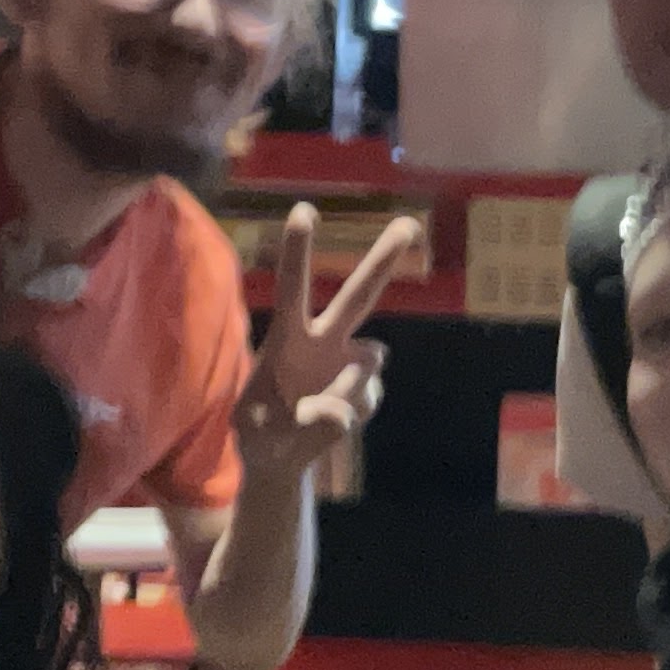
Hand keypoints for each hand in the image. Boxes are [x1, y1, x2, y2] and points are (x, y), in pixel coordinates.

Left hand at [234, 203, 425, 483]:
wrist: (281, 460)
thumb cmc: (259, 436)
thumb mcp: (261, 438)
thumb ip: (298, 425)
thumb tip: (344, 412)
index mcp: (287, 336)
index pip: (292, 288)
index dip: (298, 252)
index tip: (305, 210)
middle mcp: (325, 340)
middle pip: (358, 295)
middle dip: (383, 260)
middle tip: (409, 224)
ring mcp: (351, 362)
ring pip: (372, 359)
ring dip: (350, 388)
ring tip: (309, 417)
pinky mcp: (367, 387)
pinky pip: (366, 401)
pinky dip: (348, 417)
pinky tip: (326, 426)